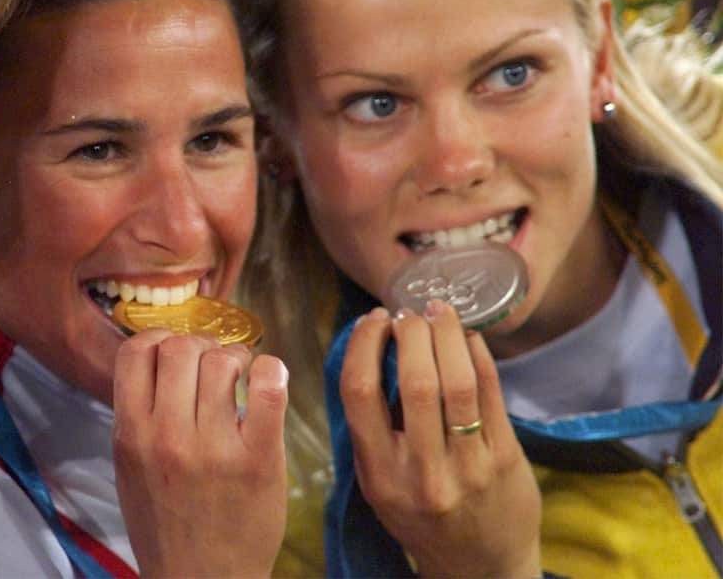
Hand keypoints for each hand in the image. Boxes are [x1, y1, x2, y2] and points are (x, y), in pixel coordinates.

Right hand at [112, 330, 288, 578]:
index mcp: (131, 435)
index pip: (136, 351)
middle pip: (180, 347)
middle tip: (211, 363)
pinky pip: (268, 389)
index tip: (173, 351)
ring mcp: (214, 447)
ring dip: (234, 358)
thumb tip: (158, 357)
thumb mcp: (130, 468)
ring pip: (222, 360)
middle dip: (199, 345)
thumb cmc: (165, 523)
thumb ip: (138, 415)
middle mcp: (168, 436)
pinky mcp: (259, 459)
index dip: (157, 339)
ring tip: (240, 377)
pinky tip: (268, 379)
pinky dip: (271, 370)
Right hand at [340, 303, 540, 577]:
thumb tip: (372, 350)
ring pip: (458, 381)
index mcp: (381, 473)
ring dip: (446, 334)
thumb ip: (372, 430)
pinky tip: (468, 337)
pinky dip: (477, 353)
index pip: (360, 392)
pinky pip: (491, 391)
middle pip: (414, 380)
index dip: (364, 344)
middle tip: (408, 313)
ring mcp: (469, 466)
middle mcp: (424, 471)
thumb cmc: (420, 516)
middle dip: (410, 332)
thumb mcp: (379, 485)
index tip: (372, 322)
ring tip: (438, 313)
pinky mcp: (506, 458)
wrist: (480, 567)